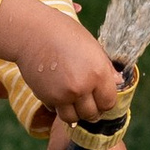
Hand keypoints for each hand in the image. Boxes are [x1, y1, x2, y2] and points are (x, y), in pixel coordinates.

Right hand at [0, 0, 121, 128]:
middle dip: (91, 110)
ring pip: (73, 118)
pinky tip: (57, 92)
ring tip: (72, 100)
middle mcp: (83, 86)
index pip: (109, 102)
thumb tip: (118, 82)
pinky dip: (58, 106)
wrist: (32, 31)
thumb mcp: (92, 46)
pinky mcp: (47, 97)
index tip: (100, 98)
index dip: (105, 101)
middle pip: (92, 114)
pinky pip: (56, 111)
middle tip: (86, 101)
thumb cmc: (64, 33)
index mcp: (98, 72)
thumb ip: (106, 67)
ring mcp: (64, 94)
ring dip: (74, 112)